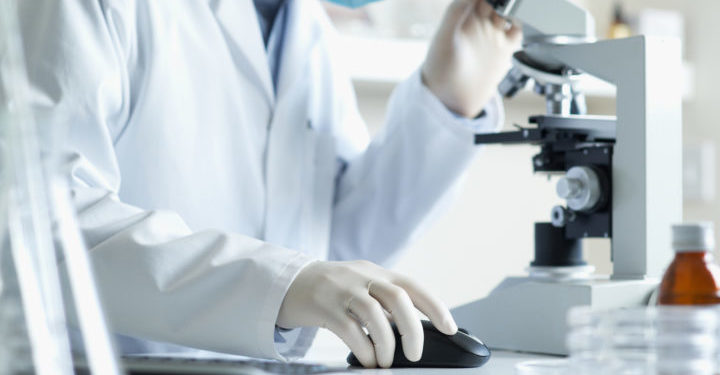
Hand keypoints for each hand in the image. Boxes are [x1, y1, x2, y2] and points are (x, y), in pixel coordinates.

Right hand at [277, 260, 456, 367]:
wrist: (289, 282)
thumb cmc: (332, 290)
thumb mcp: (361, 286)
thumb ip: (384, 302)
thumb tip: (412, 331)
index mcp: (376, 272)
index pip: (412, 286)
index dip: (435, 306)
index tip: (450, 328)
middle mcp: (362, 277)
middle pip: (398, 298)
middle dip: (412, 330)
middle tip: (414, 354)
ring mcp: (341, 289)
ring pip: (374, 314)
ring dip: (386, 343)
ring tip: (385, 361)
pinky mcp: (323, 305)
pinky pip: (349, 329)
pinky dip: (364, 348)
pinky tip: (367, 360)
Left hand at [422, 0, 521, 117]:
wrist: (452, 99)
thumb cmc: (440, 69)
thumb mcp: (445, 36)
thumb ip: (457, 11)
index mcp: (462, 15)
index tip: (493, 0)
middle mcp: (478, 22)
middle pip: (497, 0)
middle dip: (504, 1)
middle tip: (506, 6)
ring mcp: (492, 35)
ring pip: (509, 12)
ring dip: (514, 9)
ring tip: (511, 15)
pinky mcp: (503, 49)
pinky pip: (518, 31)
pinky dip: (523, 25)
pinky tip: (518, 27)